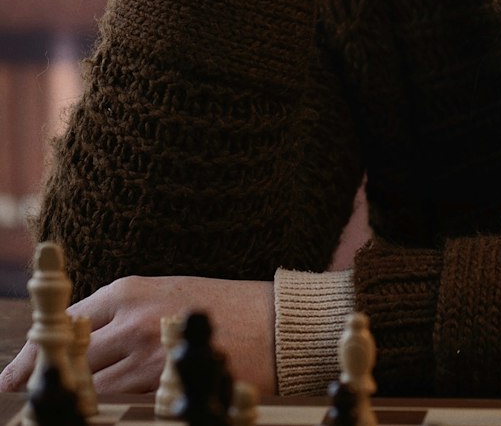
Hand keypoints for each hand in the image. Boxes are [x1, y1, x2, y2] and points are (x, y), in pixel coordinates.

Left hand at [0, 276, 275, 394]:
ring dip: (70, 400)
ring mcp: (144, 353)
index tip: (15, 374)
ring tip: (56, 411)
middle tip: (19, 397)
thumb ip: (125, 312)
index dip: (35, 353)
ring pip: (87, 385)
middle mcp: (130, 318)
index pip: (65, 323)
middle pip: (67, 356)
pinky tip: (98, 416)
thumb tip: (81, 340)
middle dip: (39, 380)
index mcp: (130, 290)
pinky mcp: (162, 384)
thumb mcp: (167, 293)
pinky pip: (118, 404)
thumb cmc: (222, 307)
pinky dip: (103, 412)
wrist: (273, 324)